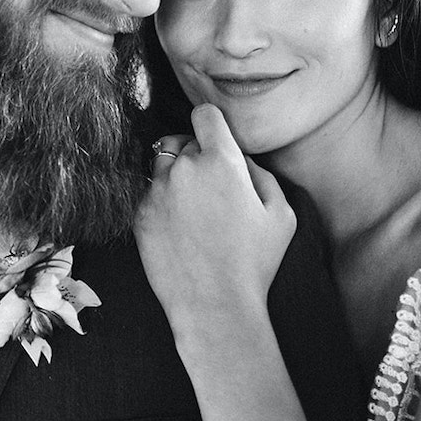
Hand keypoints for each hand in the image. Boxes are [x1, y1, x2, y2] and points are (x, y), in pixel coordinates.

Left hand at [135, 104, 296, 342]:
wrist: (214, 305)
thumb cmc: (254, 261)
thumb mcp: (281, 213)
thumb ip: (261, 173)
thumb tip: (240, 158)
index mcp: (220, 161)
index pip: (205, 115)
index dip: (212, 124)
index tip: (216, 138)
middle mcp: (183, 168)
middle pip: (183, 141)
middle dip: (197, 155)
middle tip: (213, 187)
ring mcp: (156, 191)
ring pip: (162, 166)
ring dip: (176, 176)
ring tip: (195, 209)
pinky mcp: (139, 215)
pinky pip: (150, 195)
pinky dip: (162, 203)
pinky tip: (181, 229)